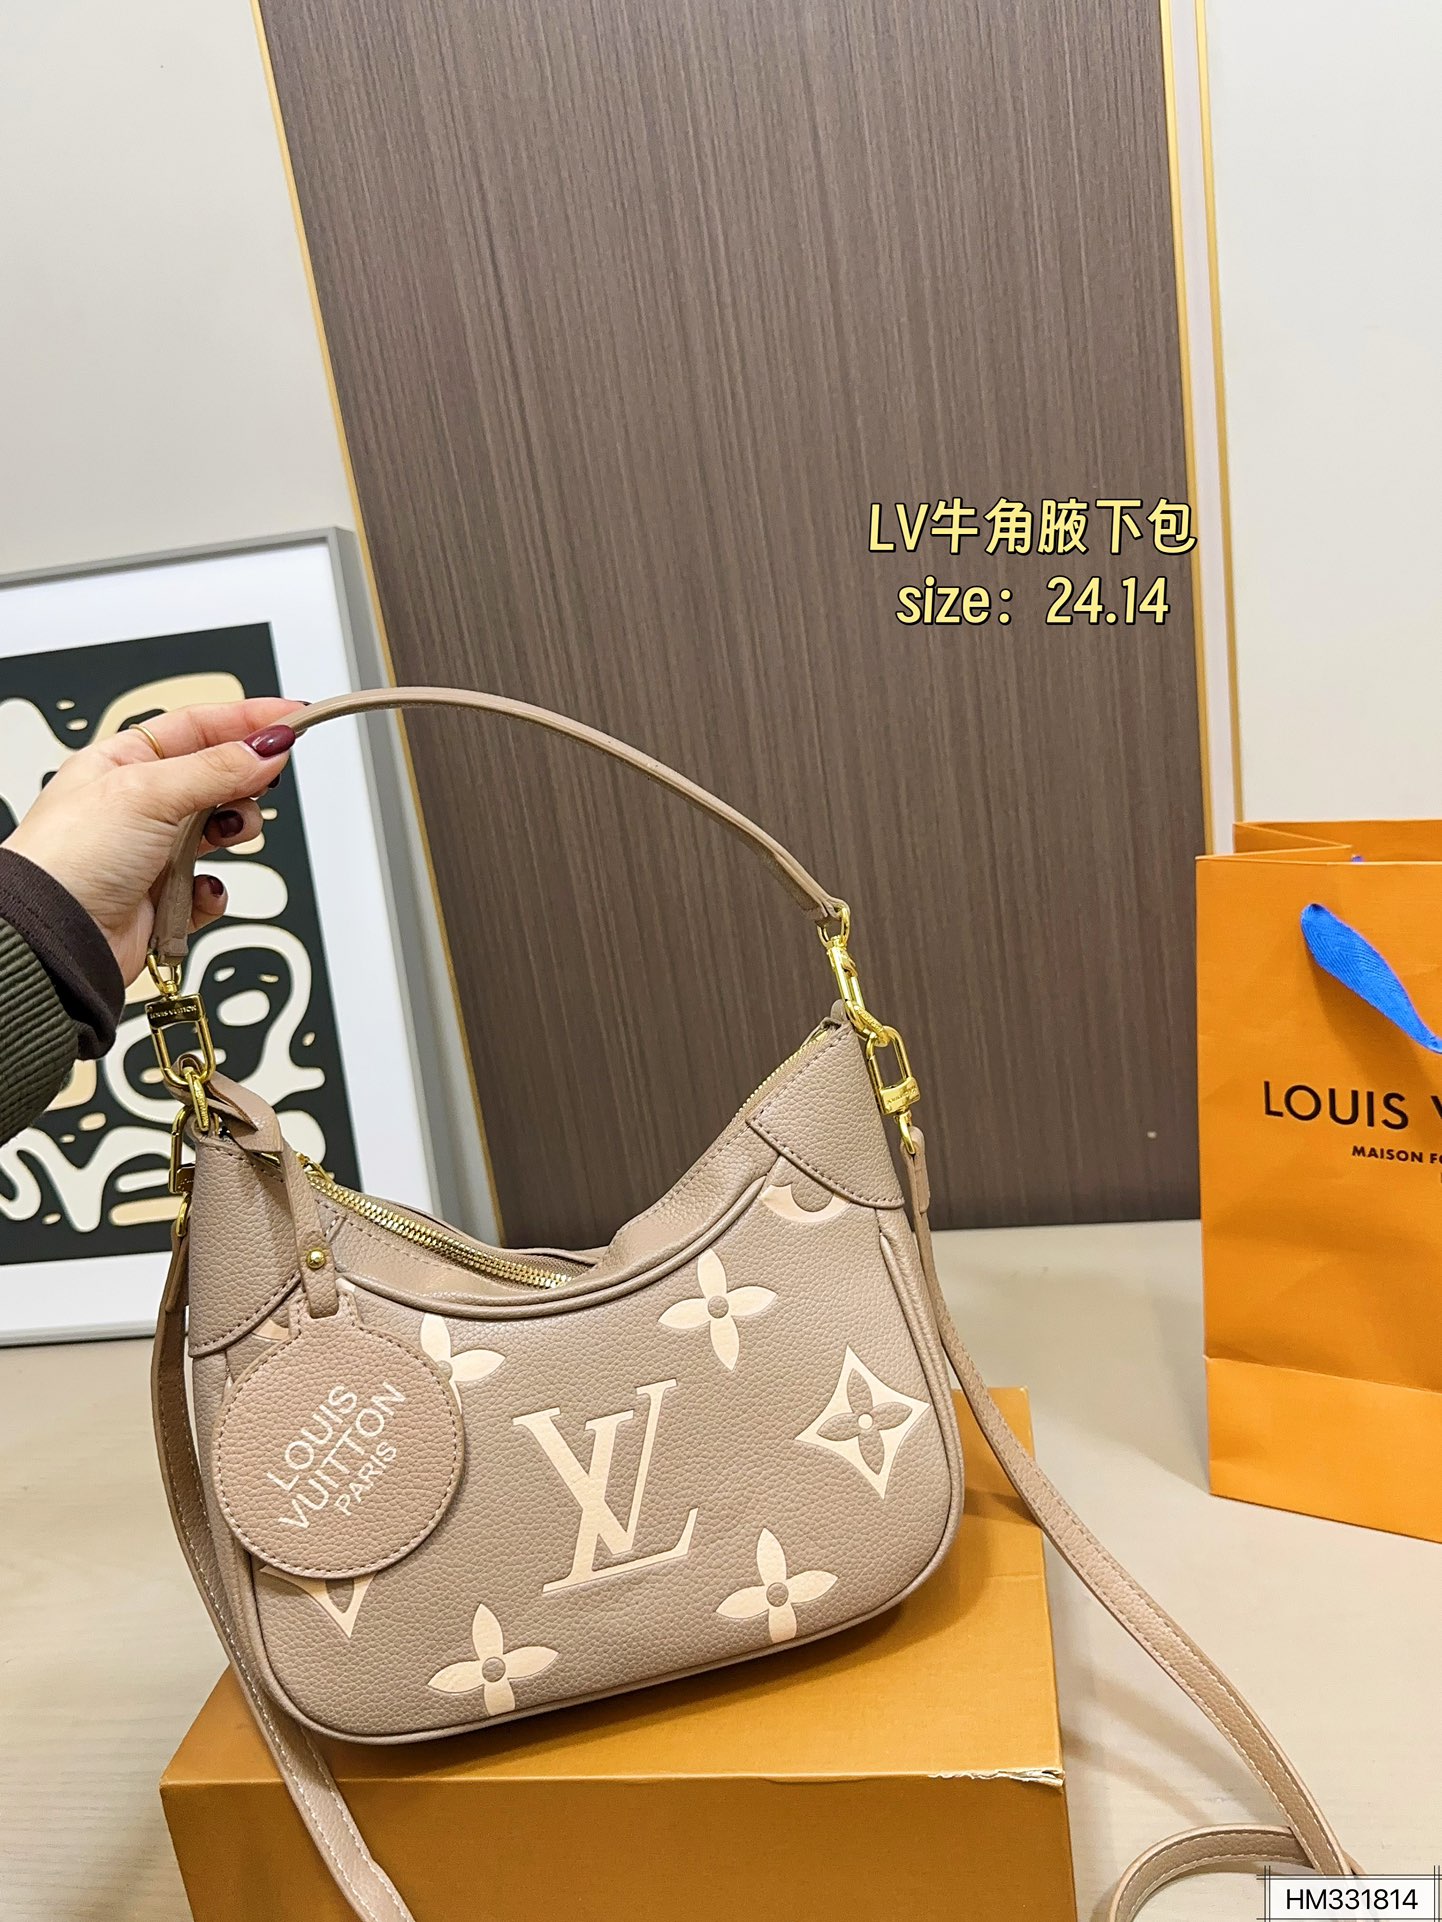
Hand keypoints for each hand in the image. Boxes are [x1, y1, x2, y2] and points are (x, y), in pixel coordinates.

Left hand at [3, 699, 304, 984]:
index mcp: (120, 763)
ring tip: (226, 835)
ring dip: (232, 833)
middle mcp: (136, 804)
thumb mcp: (149, 793)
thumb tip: (266, 748)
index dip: (246, 719)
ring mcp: (151, 851)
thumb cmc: (69, 859)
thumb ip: (216, 769)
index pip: (196, 726)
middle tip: (263, 783)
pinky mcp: (164, 897)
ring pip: (218, 831)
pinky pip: (210, 888)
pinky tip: (201, 888)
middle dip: (243, 781)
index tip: (291, 717)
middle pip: (214, 776)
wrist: (58, 938)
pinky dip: (214, 890)